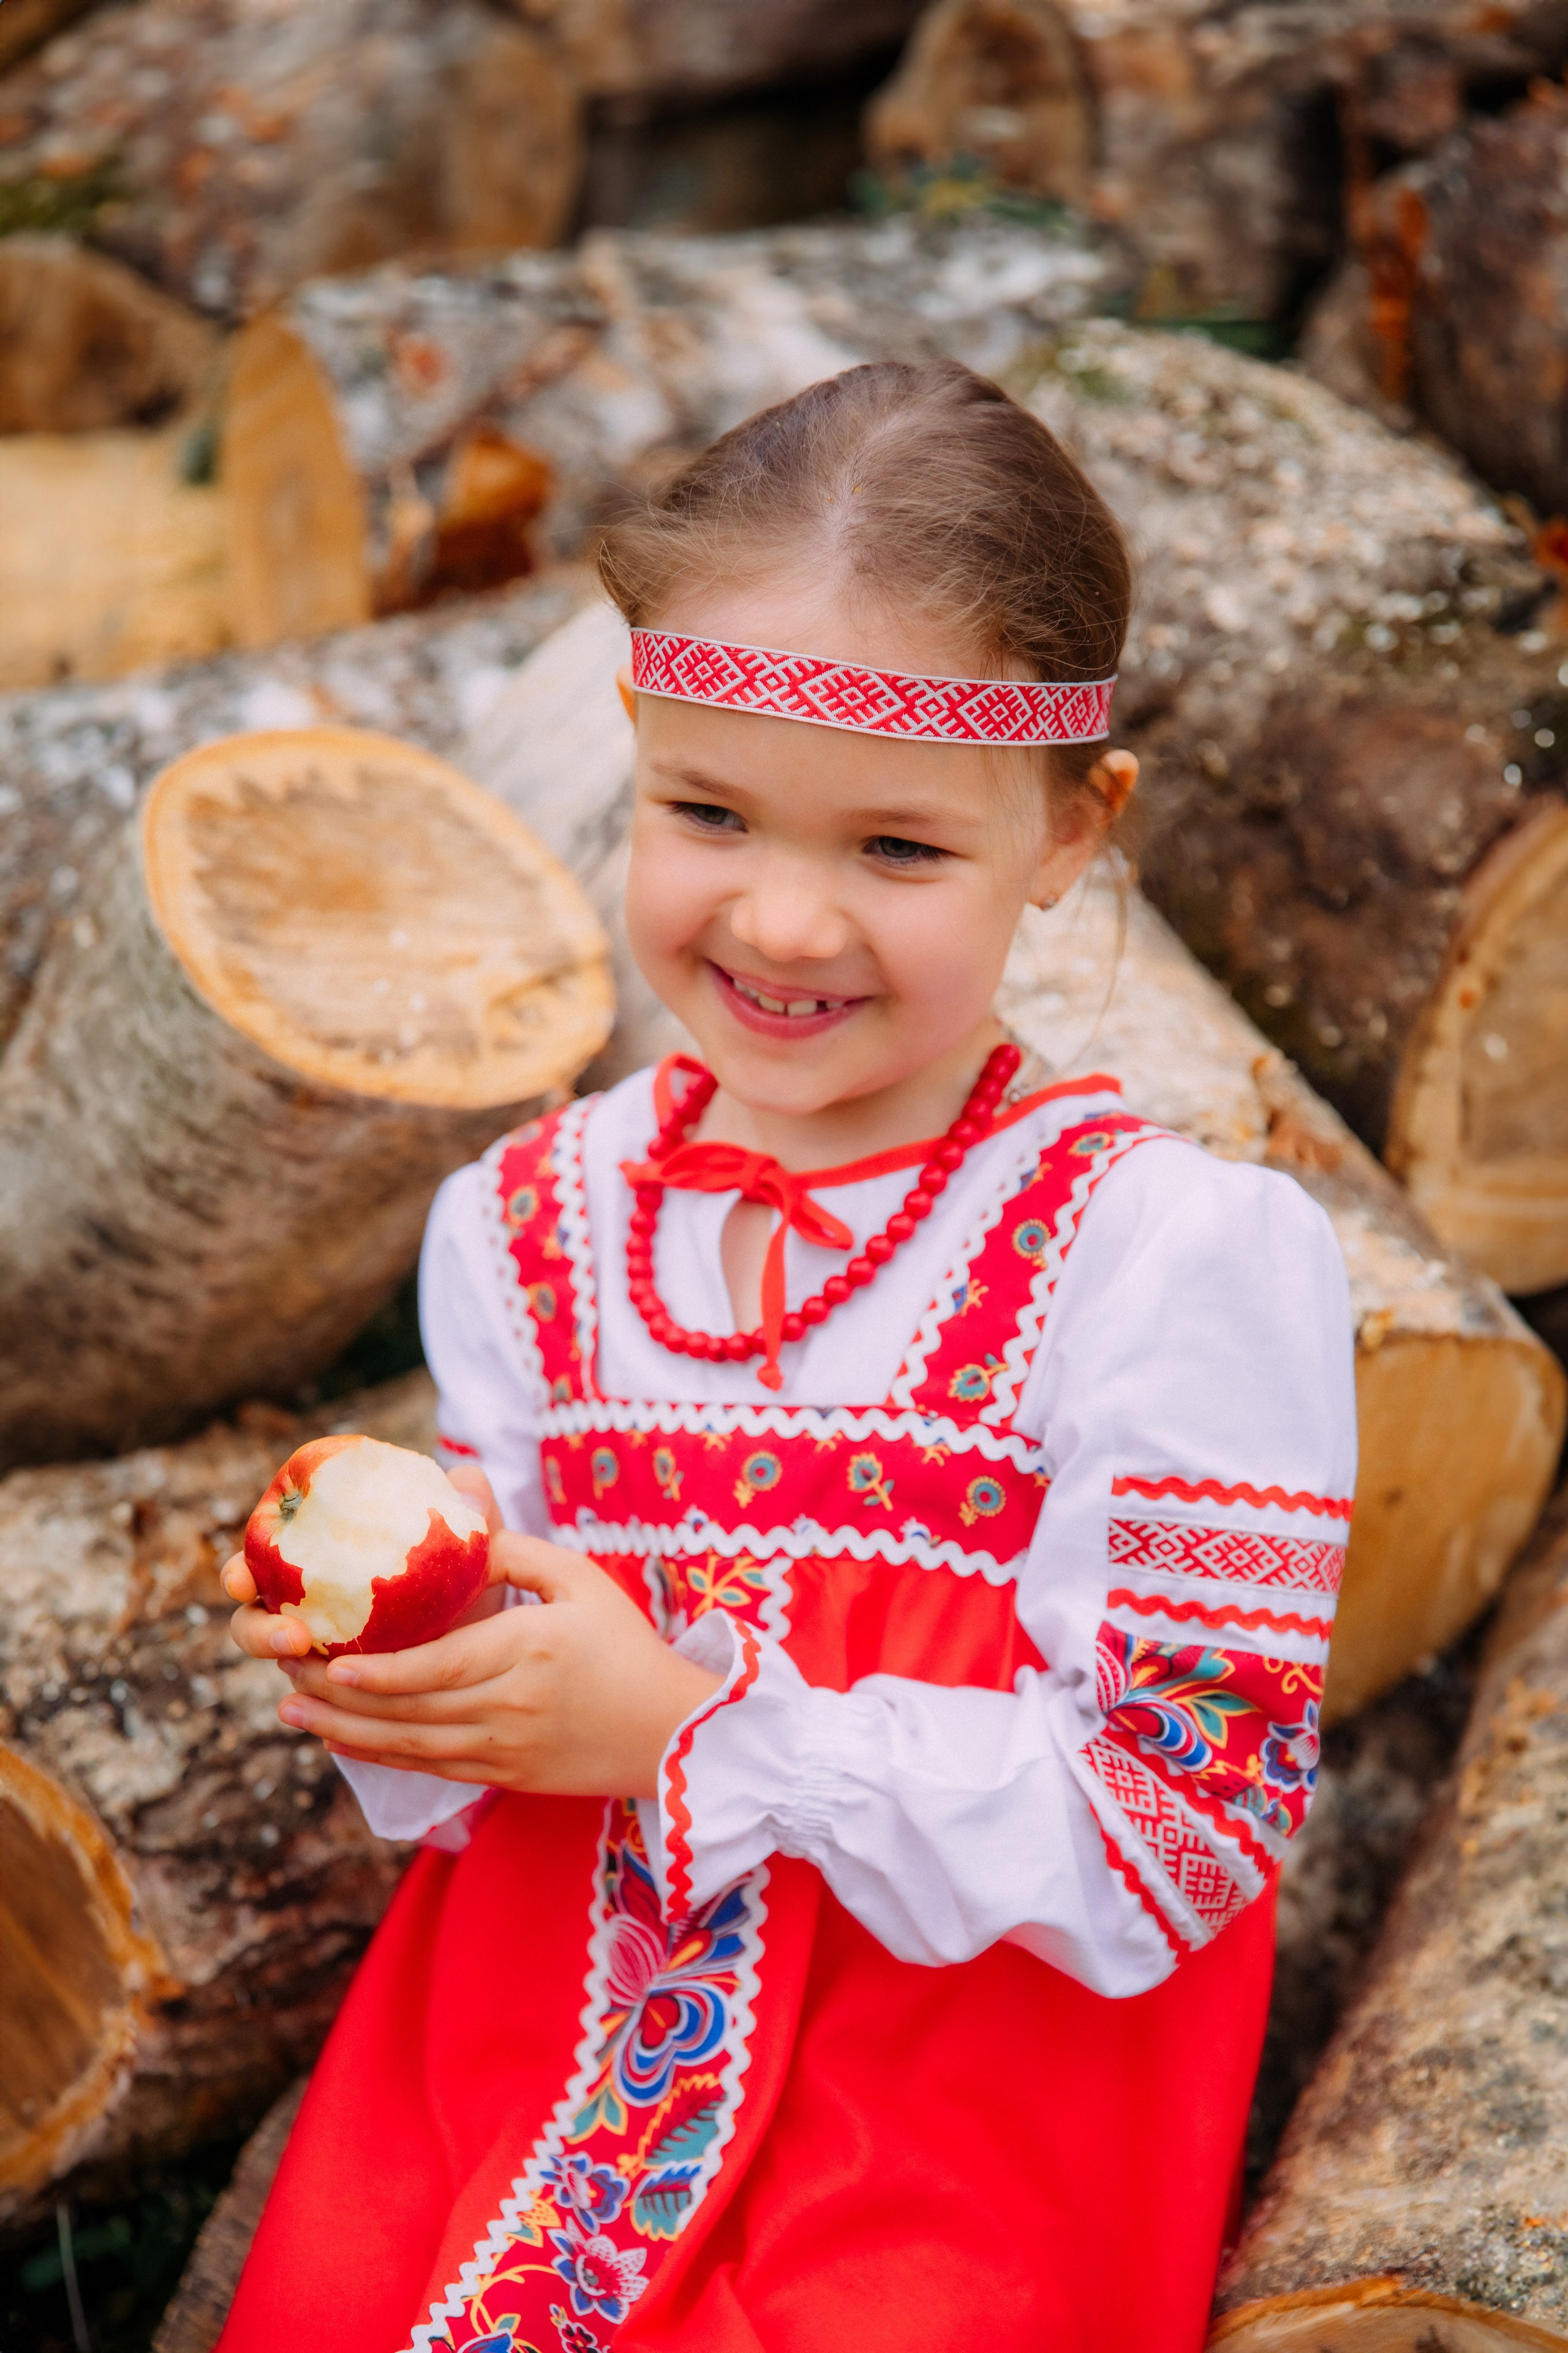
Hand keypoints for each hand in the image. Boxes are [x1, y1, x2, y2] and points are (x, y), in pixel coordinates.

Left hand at [223, 1465, 721, 1797]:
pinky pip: (429, 1768)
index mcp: (527, 1652)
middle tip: (283, 1672)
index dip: (379, 1672)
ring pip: (409, 1745)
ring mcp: (503, 1748)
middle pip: (408, 1709)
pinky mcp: (504, 1775)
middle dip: (338, 1694)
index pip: (439, 1667)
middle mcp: (509, 1706)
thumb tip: (458, 1538)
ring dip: (345, 1729)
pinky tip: (342, 1739)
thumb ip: (518, 1555)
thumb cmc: (627, 1646)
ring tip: (292, 1710)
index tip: (330, 1660)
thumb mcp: (581, 1581)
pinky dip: (380, 1756)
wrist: (672, 1733)